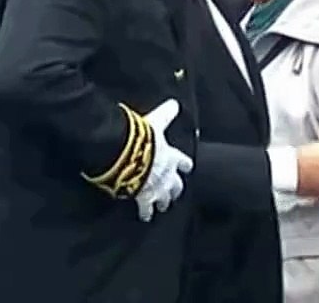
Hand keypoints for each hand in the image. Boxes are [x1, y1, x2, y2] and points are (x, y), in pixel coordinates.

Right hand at [134, 99, 193, 222]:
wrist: (131, 156)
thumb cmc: (144, 137)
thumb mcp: (156, 121)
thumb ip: (166, 114)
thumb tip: (175, 103)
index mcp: (171, 157)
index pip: (183, 162)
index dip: (184, 164)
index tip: (187, 167)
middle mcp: (168, 175)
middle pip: (176, 185)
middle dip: (176, 189)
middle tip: (176, 193)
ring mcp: (157, 188)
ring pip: (165, 199)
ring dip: (164, 202)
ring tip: (163, 206)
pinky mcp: (144, 197)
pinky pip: (146, 208)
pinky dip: (146, 212)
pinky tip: (145, 216)